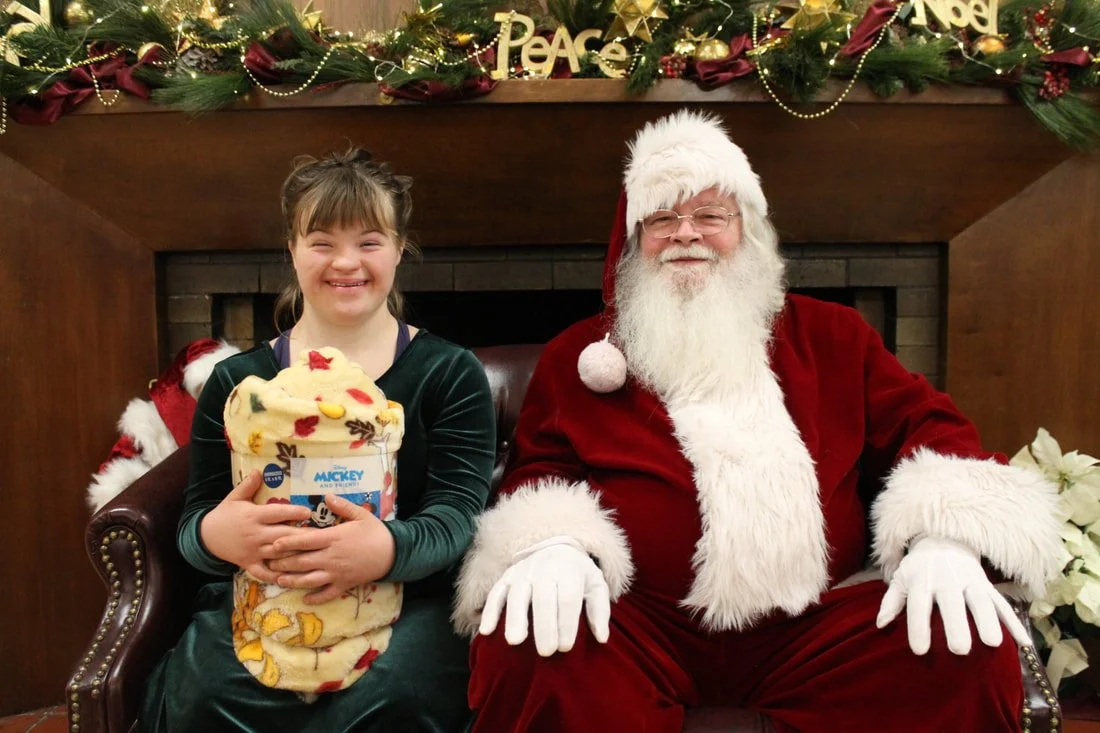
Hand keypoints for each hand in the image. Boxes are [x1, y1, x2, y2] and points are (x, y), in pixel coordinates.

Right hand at [200, 470, 311, 582]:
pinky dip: (276, 576)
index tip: (308, 512)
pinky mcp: (249, 564)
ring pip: (277, 554)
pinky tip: (292, 577)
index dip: (292, 512)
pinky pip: (264, 572)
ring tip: (314, 554)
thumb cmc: (225, 515)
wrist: (206, 537)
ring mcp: (253, 551)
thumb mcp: (234, 498)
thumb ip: (248, 485)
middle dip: (301, 535)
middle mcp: (255, 534)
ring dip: (295, 555)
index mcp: (253, 516)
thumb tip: (259, 470)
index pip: (275, 513)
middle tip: (321, 535)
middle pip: (281, 534)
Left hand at [267, 494, 395, 603]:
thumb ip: (342, 506)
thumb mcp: (361, 514)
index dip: (287, 542)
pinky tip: (304, 598)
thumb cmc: (375, 532)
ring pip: (309, 580)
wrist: (393, 553)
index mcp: (333, 538)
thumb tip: (326, 495)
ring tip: (279, 580)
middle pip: (301, 562)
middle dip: (283, 563)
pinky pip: (326, 594)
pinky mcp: (344, 585)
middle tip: (268, 562)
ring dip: (292, 581)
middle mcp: (331, 557)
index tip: (273, 543)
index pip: (305, 541)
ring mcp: (336, 573)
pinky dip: (315, 597)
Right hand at [478, 536, 609, 656]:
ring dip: (515, 618)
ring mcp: (523, 572)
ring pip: (517, 595)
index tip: (565, 648)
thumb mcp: (596, 585)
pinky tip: (486, 630)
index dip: (567, 623)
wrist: (557, 547)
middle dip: (544, 626)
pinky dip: (490, 611)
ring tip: (515, 642)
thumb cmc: (578, 574)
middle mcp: (545, 568)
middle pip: (543, 599)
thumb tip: (602, 638)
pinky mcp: (507, 576)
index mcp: (569, 570)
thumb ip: (599, 610)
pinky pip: (496, 593)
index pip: (568, 599)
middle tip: (546, 652)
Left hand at [876, 536, 1032, 654]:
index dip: (918, 627)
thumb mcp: (900, 578)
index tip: (920, 651)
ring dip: (988, 621)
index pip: (919, 605)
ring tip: (993, 643)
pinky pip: (1002, 603)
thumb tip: (880, 624)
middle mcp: (946, 579)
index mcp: (922, 580)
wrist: (943, 540)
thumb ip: (891, 601)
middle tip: (960, 650)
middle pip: (952, 603)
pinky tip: (1023, 642)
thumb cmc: (918, 567)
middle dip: (957, 625)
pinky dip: (1013, 621)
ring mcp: (970, 581)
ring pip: (981, 601)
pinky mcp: (987, 585)